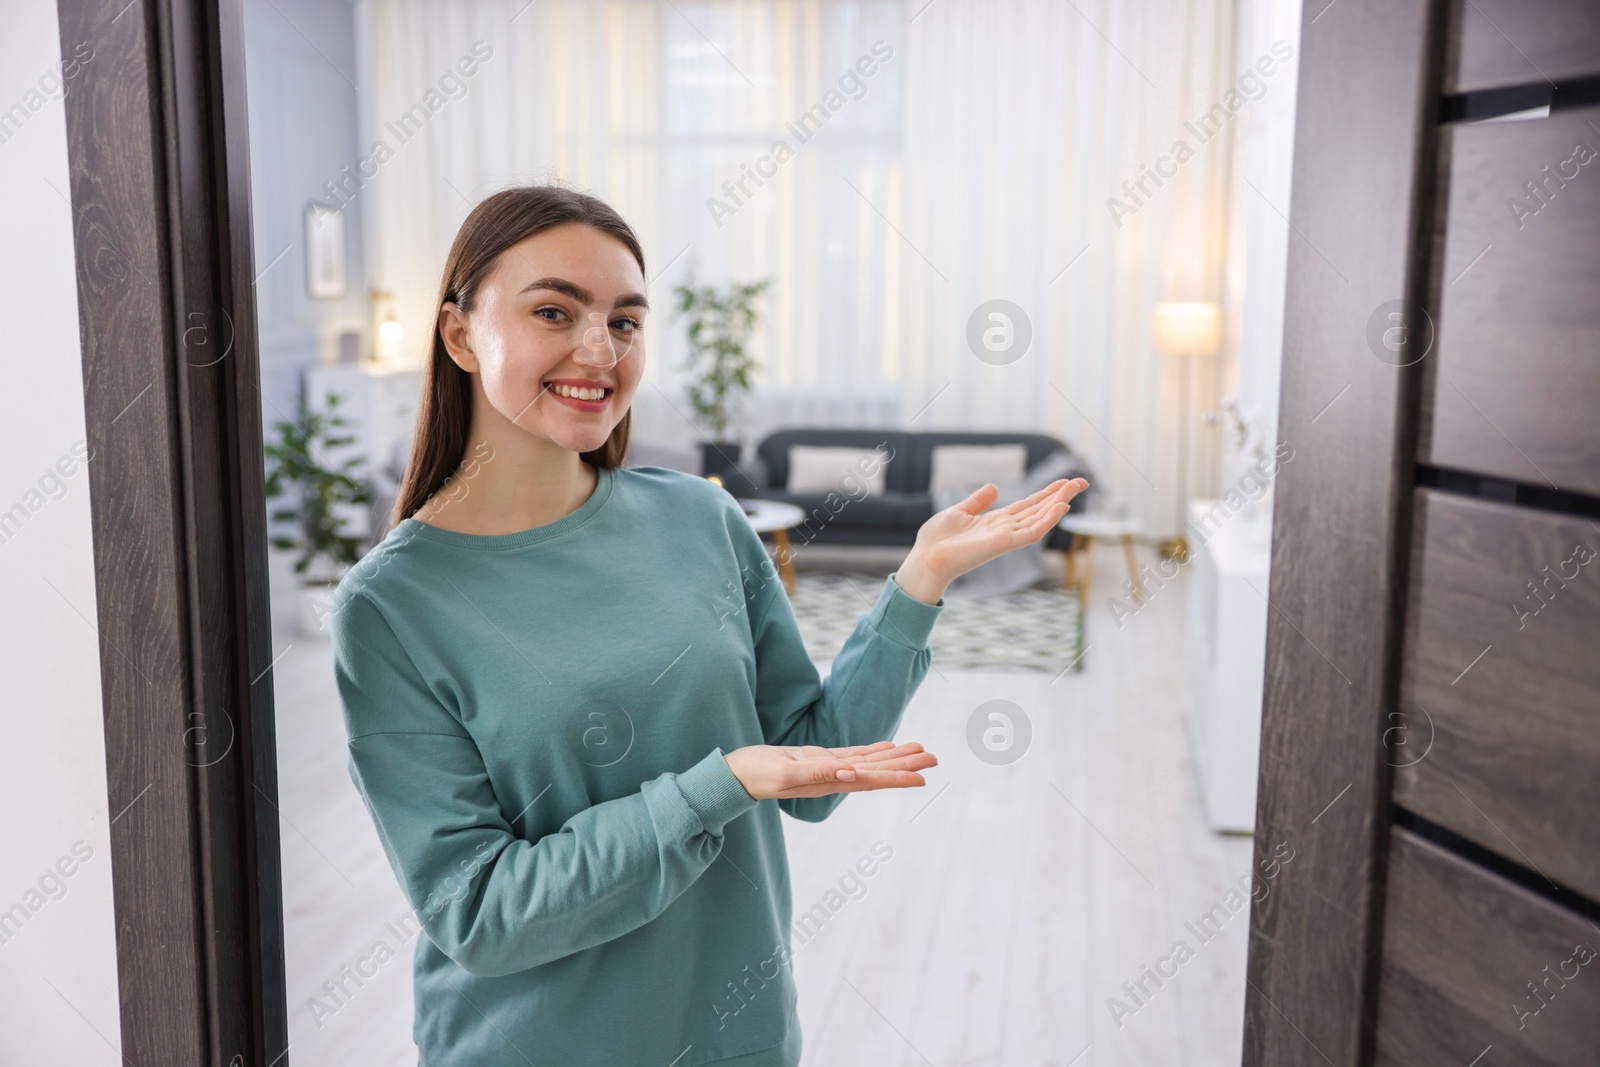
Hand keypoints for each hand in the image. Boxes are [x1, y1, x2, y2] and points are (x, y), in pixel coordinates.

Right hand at [722, 741, 937, 800]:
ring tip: (920, 750)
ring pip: (868, 762)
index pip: (870, 780)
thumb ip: (817, 773)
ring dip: (894, 757)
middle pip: (877, 771)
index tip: (922, 777)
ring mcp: (827, 769)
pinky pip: (853, 755)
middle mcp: (834, 777)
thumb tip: (851, 773)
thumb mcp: (785, 773)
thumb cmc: (756, 775)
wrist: (735, 775)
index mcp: (829, 781)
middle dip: (905, 765)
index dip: (897, 777)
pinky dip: (872, 752)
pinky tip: (886, 747)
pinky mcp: (818, 759)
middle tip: (934, 758)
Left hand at [895, 477, 1089, 602]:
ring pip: (1040, 519)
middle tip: (1082, 481)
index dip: (1047, 493)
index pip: (1028, 505)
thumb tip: (994, 487)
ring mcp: (1007, 537)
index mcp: (996, 521)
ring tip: (1075, 487)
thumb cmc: (937, 539)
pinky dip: (1047, 520)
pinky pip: (1031, 532)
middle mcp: (1005, 529)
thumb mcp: (958, 512)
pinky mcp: (1004, 544)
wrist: (926, 557)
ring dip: (1058, 503)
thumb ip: (977, 501)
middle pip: (1039, 510)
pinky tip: (1060, 506)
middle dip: (1060, 495)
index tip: (1065, 482)